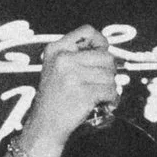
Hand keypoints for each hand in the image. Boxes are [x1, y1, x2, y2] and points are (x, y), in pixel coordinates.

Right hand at [17, 27, 118, 156]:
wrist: (45, 125)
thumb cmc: (54, 98)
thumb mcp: (55, 68)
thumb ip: (75, 55)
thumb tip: (106, 50)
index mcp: (56, 49)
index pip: (87, 31)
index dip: (100, 42)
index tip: (102, 54)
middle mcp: (63, 59)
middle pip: (106, 56)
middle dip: (109, 71)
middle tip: (101, 83)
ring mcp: (73, 76)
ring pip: (110, 75)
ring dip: (110, 87)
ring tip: (100, 95)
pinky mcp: (84, 93)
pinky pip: (110, 91)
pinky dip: (111, 99)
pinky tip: (104, 103)